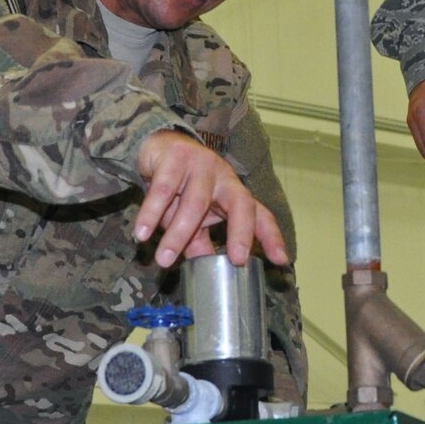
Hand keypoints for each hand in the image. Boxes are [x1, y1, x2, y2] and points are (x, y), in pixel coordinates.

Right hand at [133, 129, 289, 268]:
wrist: (157, 147)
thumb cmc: (182, 187)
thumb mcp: (196, 218)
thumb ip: (201, 244)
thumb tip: (207, 276)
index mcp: (235, 193)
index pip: (260, 215)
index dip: (272, 237)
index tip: (282, 260)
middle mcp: (226, 178)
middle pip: (241, 204)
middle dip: (242, 232)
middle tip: (236, 259)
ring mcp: (203, 165)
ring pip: (195, 203)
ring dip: (177, 234)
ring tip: (163, 259)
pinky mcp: (176, 157)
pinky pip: (163, 190)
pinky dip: (151, 213)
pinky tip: (142, 233)